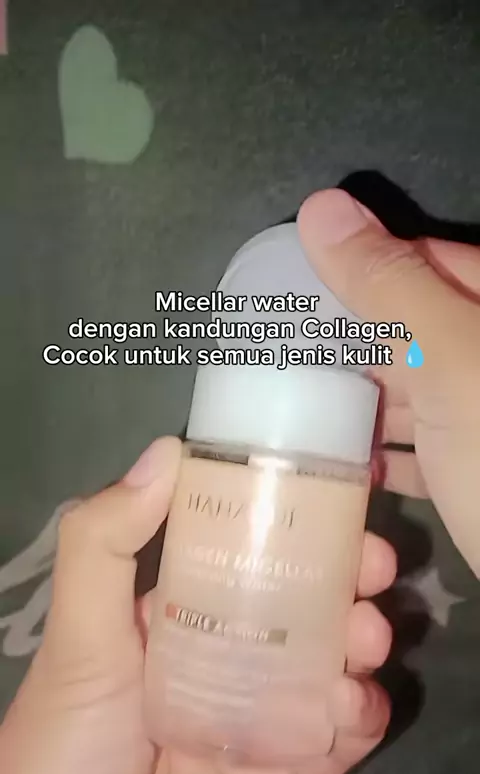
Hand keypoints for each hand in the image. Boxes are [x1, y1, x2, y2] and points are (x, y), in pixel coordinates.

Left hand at [0, 437, 393, 773]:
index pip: (247, 548)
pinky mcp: (284, 773)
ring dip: (361, 640)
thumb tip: (169, 449)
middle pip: (303, 601)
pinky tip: (353, 704)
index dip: (293, 518)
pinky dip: (361, 714)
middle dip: (345, 576)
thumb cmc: (68, 747)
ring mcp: (258, 712)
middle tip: (371, 567)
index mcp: (179, 611)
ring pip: (331, 659)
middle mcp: (224, 653)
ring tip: (364, 640)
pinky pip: (341, 735)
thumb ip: (106, 544)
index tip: (336, 493)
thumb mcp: (78, 639)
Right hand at [298, 188, 479, 576]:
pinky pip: (426, 447)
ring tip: (296, 407)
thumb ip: (390, 286)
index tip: (293, 288)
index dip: (359, 268)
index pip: (426, 261)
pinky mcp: (478, 471)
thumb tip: (322, 207)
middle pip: (416, 329)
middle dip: (353, 343)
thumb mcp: (451, 361)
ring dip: (364, 401)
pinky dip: (388, 453)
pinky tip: (349, 463)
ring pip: (417, 391)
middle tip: (279, 354)